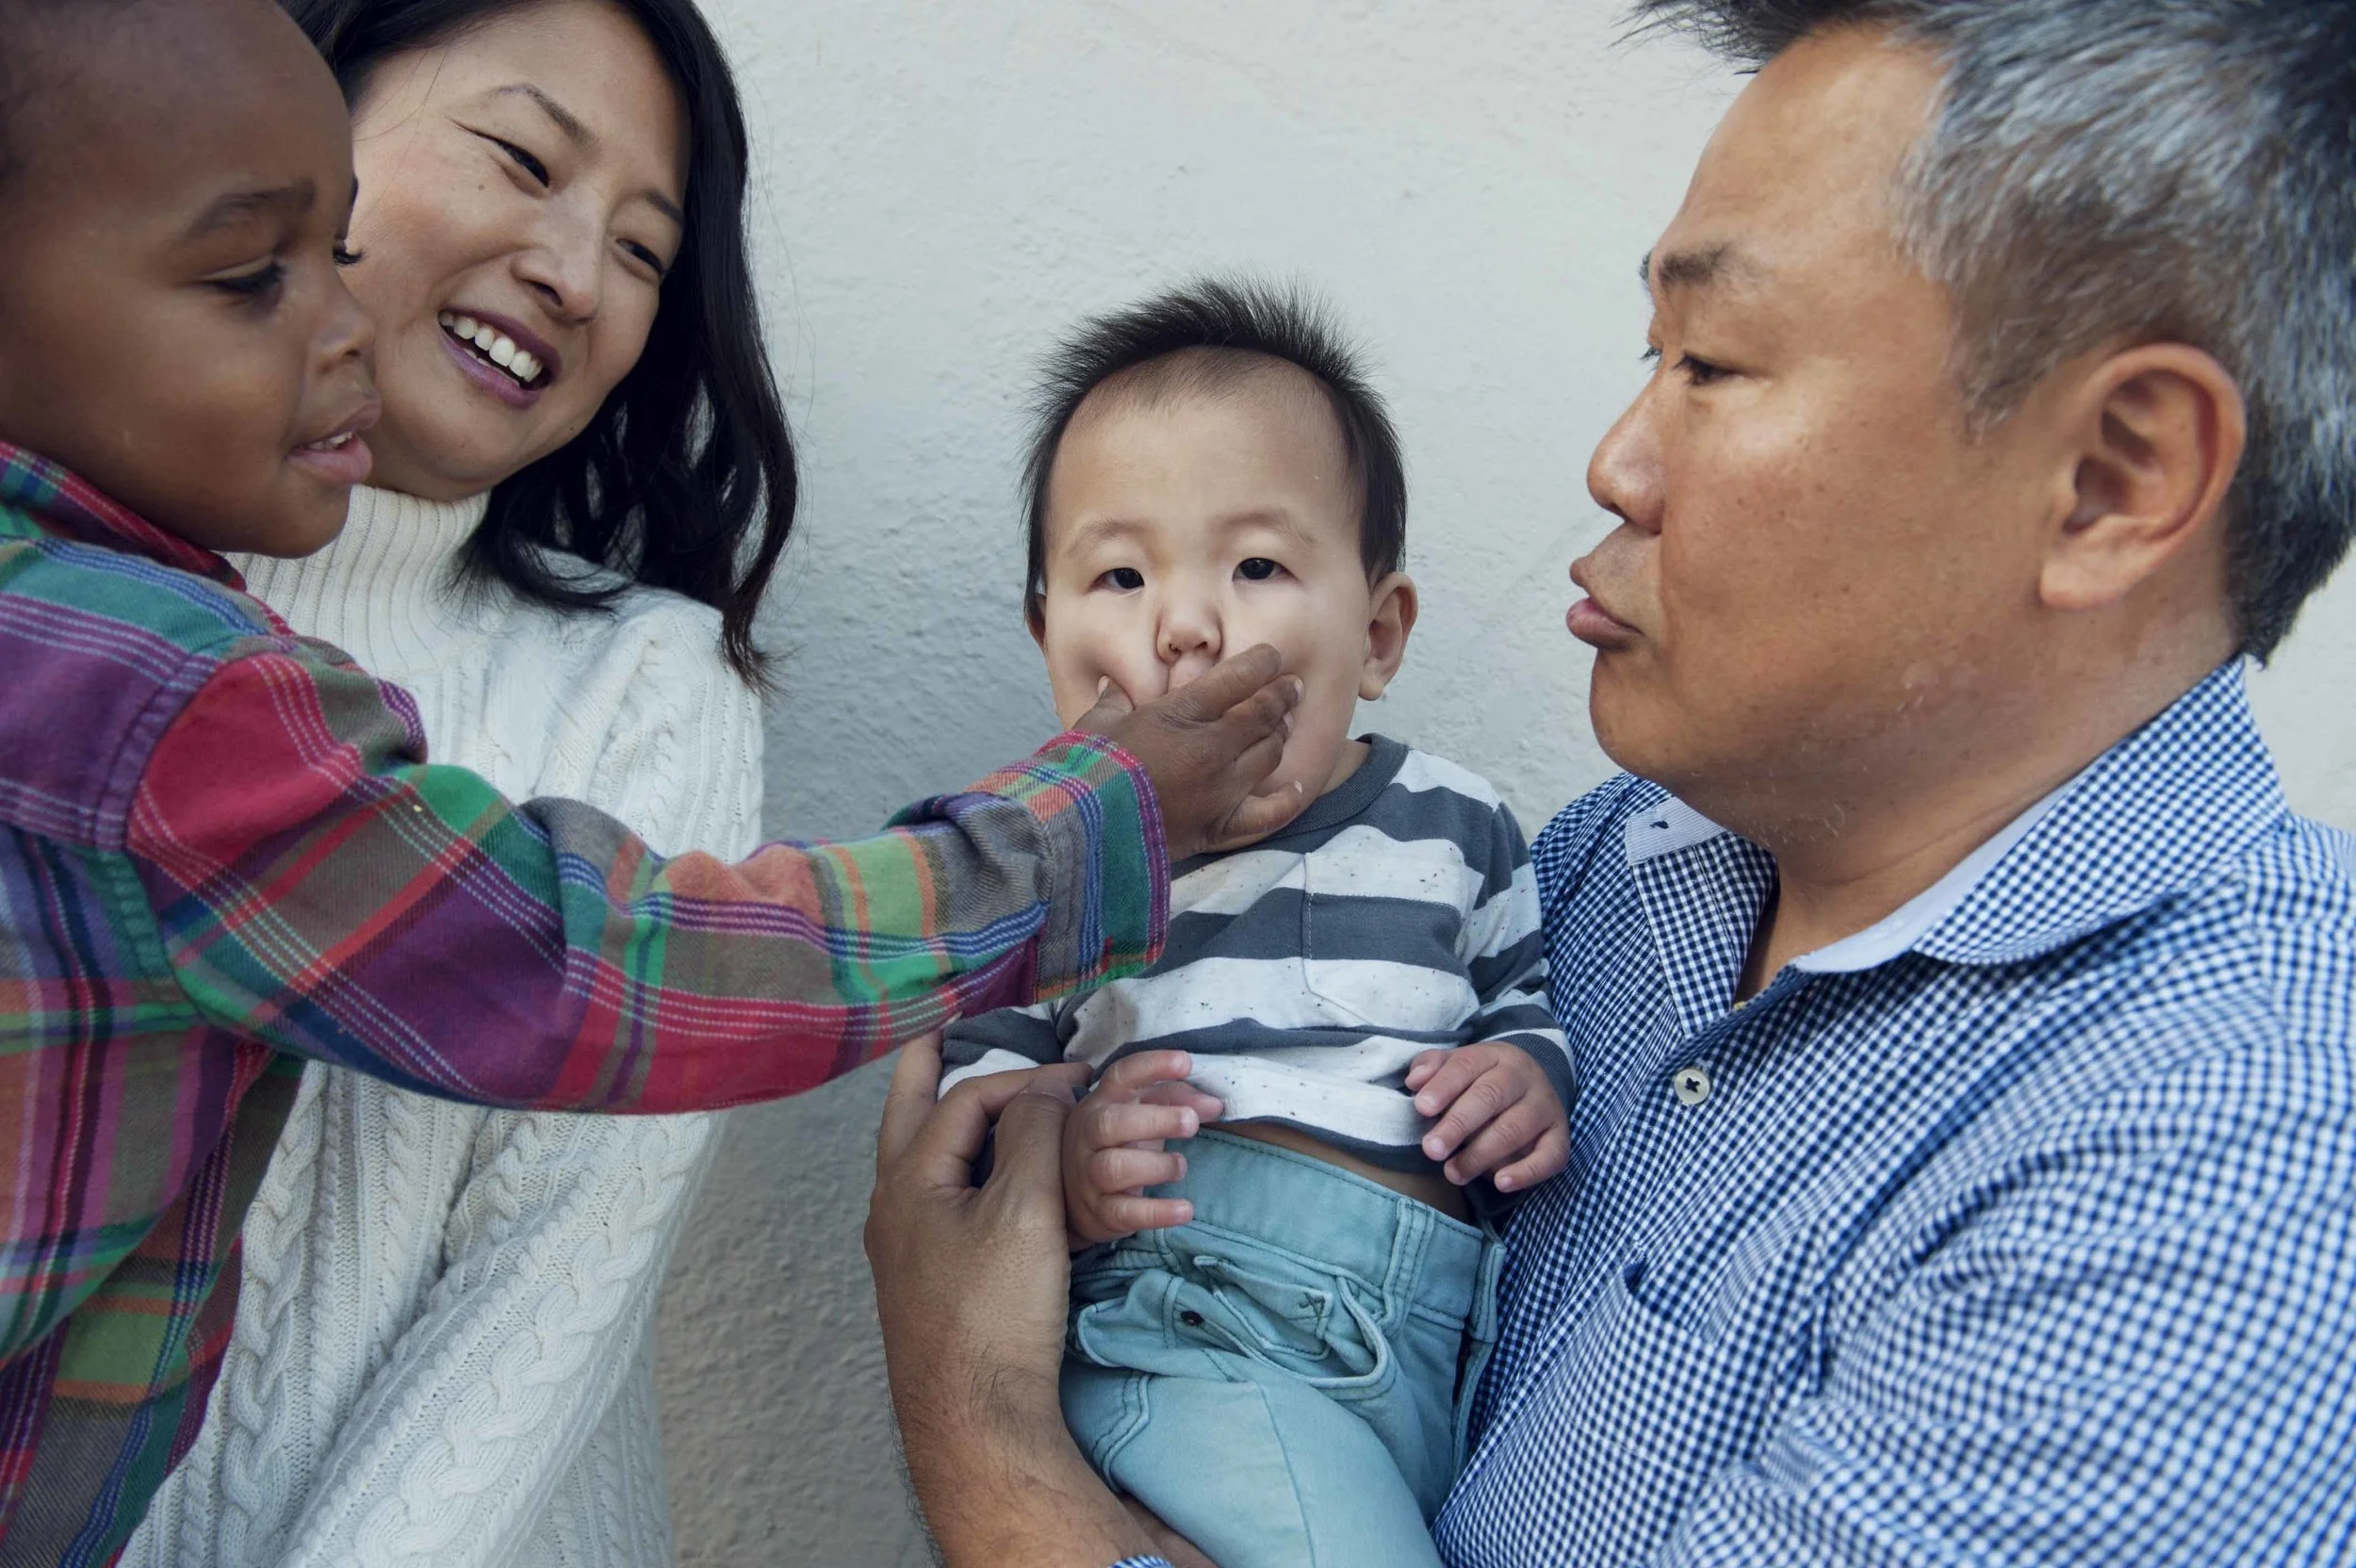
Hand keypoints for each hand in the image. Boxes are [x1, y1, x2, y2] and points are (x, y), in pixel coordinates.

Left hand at [865, 1035, 1152, 1566]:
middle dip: (926, 1072)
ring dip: (946, 1120)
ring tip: (966, 1093)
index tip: (1078, 1078)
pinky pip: (939, 1198)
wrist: (975, 1418)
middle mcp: (893, 1205)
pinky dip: (964, 1167)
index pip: (965, 1099)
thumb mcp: (1025, 1210)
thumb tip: (1045, 1090)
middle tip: (940, 1035)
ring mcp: (906, 1245)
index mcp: (907, 1179)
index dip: (1024, 1078)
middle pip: (905, 1116)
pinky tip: (989, 1176)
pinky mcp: (929, 1278)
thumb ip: (1035, 1135)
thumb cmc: (995, 1310)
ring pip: (920, 1159)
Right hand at [1063, 1050, 1223, 1247]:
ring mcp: (1089, 1174)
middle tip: (1191, 1122)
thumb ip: (1177, 1101)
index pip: (1121, 1076)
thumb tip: (1214, 1104)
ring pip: (1114, 1167)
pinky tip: (1185, 1209)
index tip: (1186, 1062)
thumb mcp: (1141, 1114)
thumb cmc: (1119, 1143)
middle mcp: (1089, 1135)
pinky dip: (1157, 1212)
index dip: (1152, 1066)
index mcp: (1102, 1102)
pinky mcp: (1100, 1211)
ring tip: (1181, 1166)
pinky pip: (1125, 1212)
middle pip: (1110, 1123)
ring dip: (1156, 1166)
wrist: (1073, 1196)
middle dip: (1155, 1120)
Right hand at [1075, 644, 1308, 857]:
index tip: (1273, 656)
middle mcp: (1211, 749)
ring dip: (1280, 737)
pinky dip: (1286, 801)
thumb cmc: (1083, 771)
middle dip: (1282, 697)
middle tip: (1292, 688)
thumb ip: (1113, 703)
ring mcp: (1220, 790)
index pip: (1237, 679)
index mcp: (1181, 715)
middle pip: (1263, 715)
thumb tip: (1115, 689)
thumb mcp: (1094, 725)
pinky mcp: (1218, 828)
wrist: (1080, 831)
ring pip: (1270, 755)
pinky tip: (1298, 788)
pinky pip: (1267, 815)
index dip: (1262, 663)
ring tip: (1283, 727)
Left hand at [1406, 1040, 1570, 1191]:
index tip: (1422, 1108)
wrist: (1533, 1088)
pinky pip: (1550, 1156)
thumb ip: (1433, 1069)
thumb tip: (1415, 1080)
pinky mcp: (1559, 1137)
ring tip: (1452, 1173)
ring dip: (1481, 1154)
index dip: (1444, 1086)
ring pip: (1515, 1128)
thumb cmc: (1480, 1083)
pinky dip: (1526, 1172)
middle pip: (1491, 1096)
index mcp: (1494, 1056)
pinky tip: (1501, 1183)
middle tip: (1432, 1149)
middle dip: (1458, 1124)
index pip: (1467, 1065)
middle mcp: (1524, 1077)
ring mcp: (1545, 1106)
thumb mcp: (1457, 1068)